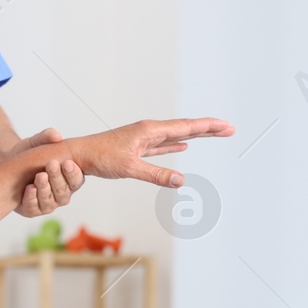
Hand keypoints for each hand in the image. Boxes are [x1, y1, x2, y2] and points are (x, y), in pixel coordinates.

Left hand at [9, 127, 84, 216]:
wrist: (8, 165)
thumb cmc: (28, 156)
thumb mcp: (36, 143)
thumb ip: (46, 137)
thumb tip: (57, 136)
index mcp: (68, 179)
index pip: (77, 180)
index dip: (73, 173)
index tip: (67, 162)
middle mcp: (61, 194)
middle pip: (63, 191)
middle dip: (58, 177)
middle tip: (52, 164)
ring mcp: (47, 204)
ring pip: (50, 201)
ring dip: (45, 188)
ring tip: (40, 175)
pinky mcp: (32, 210)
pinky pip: (34, 208)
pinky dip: (32, 198)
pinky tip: (30, 188)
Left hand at [61, 118, 235, 187]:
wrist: (78, 155)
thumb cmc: (100, 158)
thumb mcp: (129, 168)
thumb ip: (156, 175)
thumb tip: (180, 181)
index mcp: (150, 130)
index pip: (186, 127)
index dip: (208, 127)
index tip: (226, 126)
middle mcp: (149, 131)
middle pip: (186, 128)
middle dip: (208, 129)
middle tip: (229, 129)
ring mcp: (144, 138)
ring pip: (176, 135)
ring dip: (195, 135)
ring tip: (213, 134)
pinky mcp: (138, 147)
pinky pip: (164, 144)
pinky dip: (176, 144)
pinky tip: (184, 145)